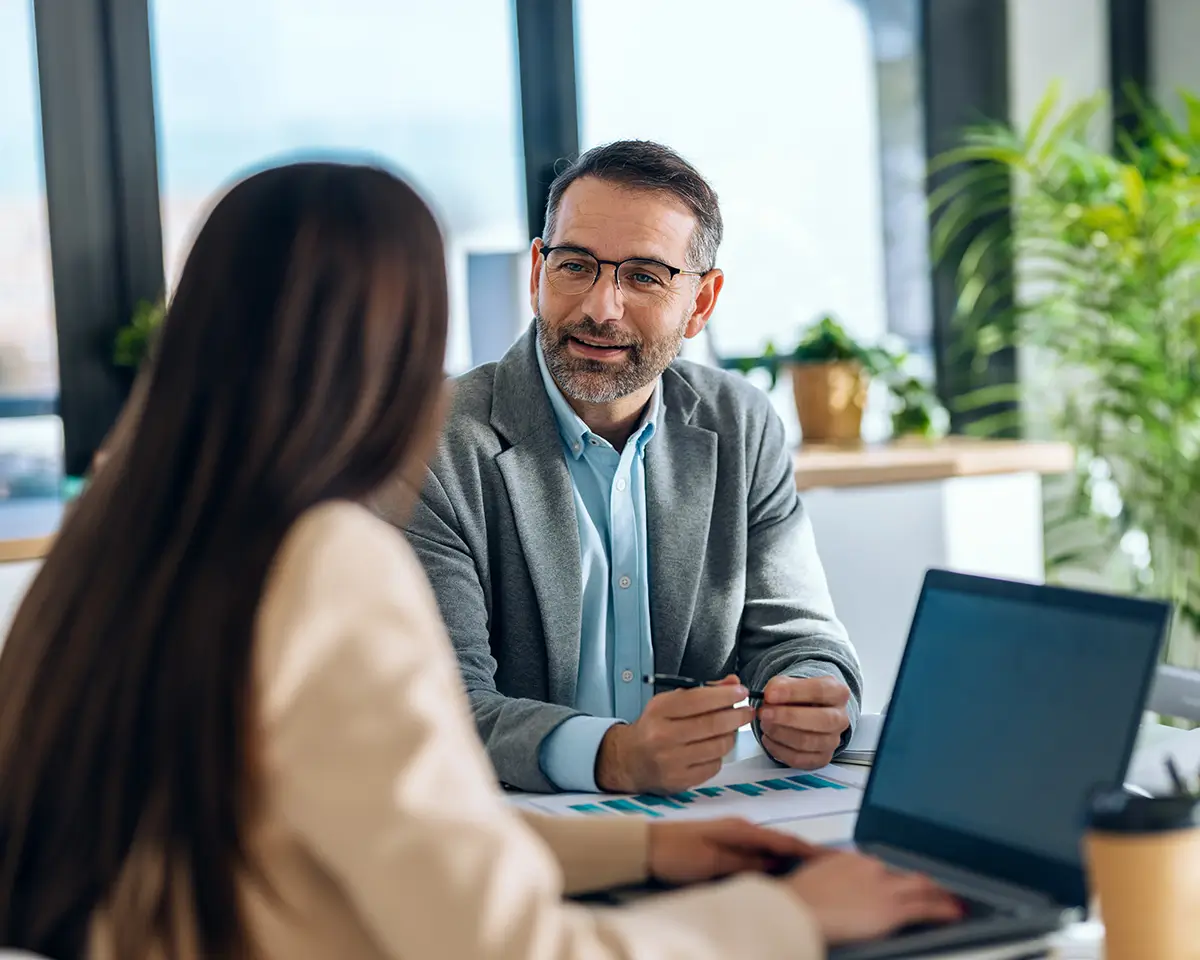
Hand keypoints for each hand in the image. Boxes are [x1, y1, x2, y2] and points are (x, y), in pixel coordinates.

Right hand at [595, 676, 753, 793]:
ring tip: (731, 728)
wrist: (628, 760)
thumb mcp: (670, 702)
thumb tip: (733, 683)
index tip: (742, 691)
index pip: (698, 700)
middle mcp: (663, 736)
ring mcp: (671, 761)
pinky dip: (720, 755)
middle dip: (737, 715)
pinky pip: (714, 766)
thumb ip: (703, 691)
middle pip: (712, 724)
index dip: (725, 695)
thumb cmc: (654, 727)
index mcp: (659, 711)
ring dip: (731, 735)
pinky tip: (715, 747)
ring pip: (718, 746)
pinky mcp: (680, 781)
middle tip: (747, 711)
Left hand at [648, 818, 821, 884]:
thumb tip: (777, 863)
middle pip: (781, 841)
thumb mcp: (713, 862)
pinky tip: (779, 868)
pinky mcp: (725, 842)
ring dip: (790, 856)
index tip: (832, 859)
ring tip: (812, 869)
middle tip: (831, 866)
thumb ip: (745, 862)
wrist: (647, 845)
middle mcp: (741, 827)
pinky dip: (773, 858)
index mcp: (741, 829)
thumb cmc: (676, 852)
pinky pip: (757, 850)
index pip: (783, 840)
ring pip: (770, 846)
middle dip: (806, 853)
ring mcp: (733, 833)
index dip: (809, 850)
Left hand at [758, 676, 850, 769]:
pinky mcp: (822, 758)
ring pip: (808, 742)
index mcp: (837, 692)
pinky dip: (779, 749)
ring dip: (780, 733)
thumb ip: (779, 686)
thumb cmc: (799, 697)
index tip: (770, 694)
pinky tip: (768, 738)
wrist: (805, 712)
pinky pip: (800, 759)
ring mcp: (833, 740)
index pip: (821, 691)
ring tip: (765, 724)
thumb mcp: (789, 683)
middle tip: (765, 713)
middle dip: (788, 717)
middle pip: (822, 720)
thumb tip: (770, 694)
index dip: (793, 692)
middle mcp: (840, 718)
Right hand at [784, 851, 962, 944]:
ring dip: (940, 894)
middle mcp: (872, 868)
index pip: (884, 866)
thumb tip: (832, 887)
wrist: (798, 910)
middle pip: (906, 873)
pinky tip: (953, 913)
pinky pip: (925, 909)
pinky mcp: (892, 910)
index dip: (898, 874)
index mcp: (852, 859)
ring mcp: (884, 888)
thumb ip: (830, 878)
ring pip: (922, 888)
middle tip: (937, 889)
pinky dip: (942, 910)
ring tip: (952, 900)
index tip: (902, 880)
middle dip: (925, 882)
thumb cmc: (798, 898)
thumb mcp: (814, 878)